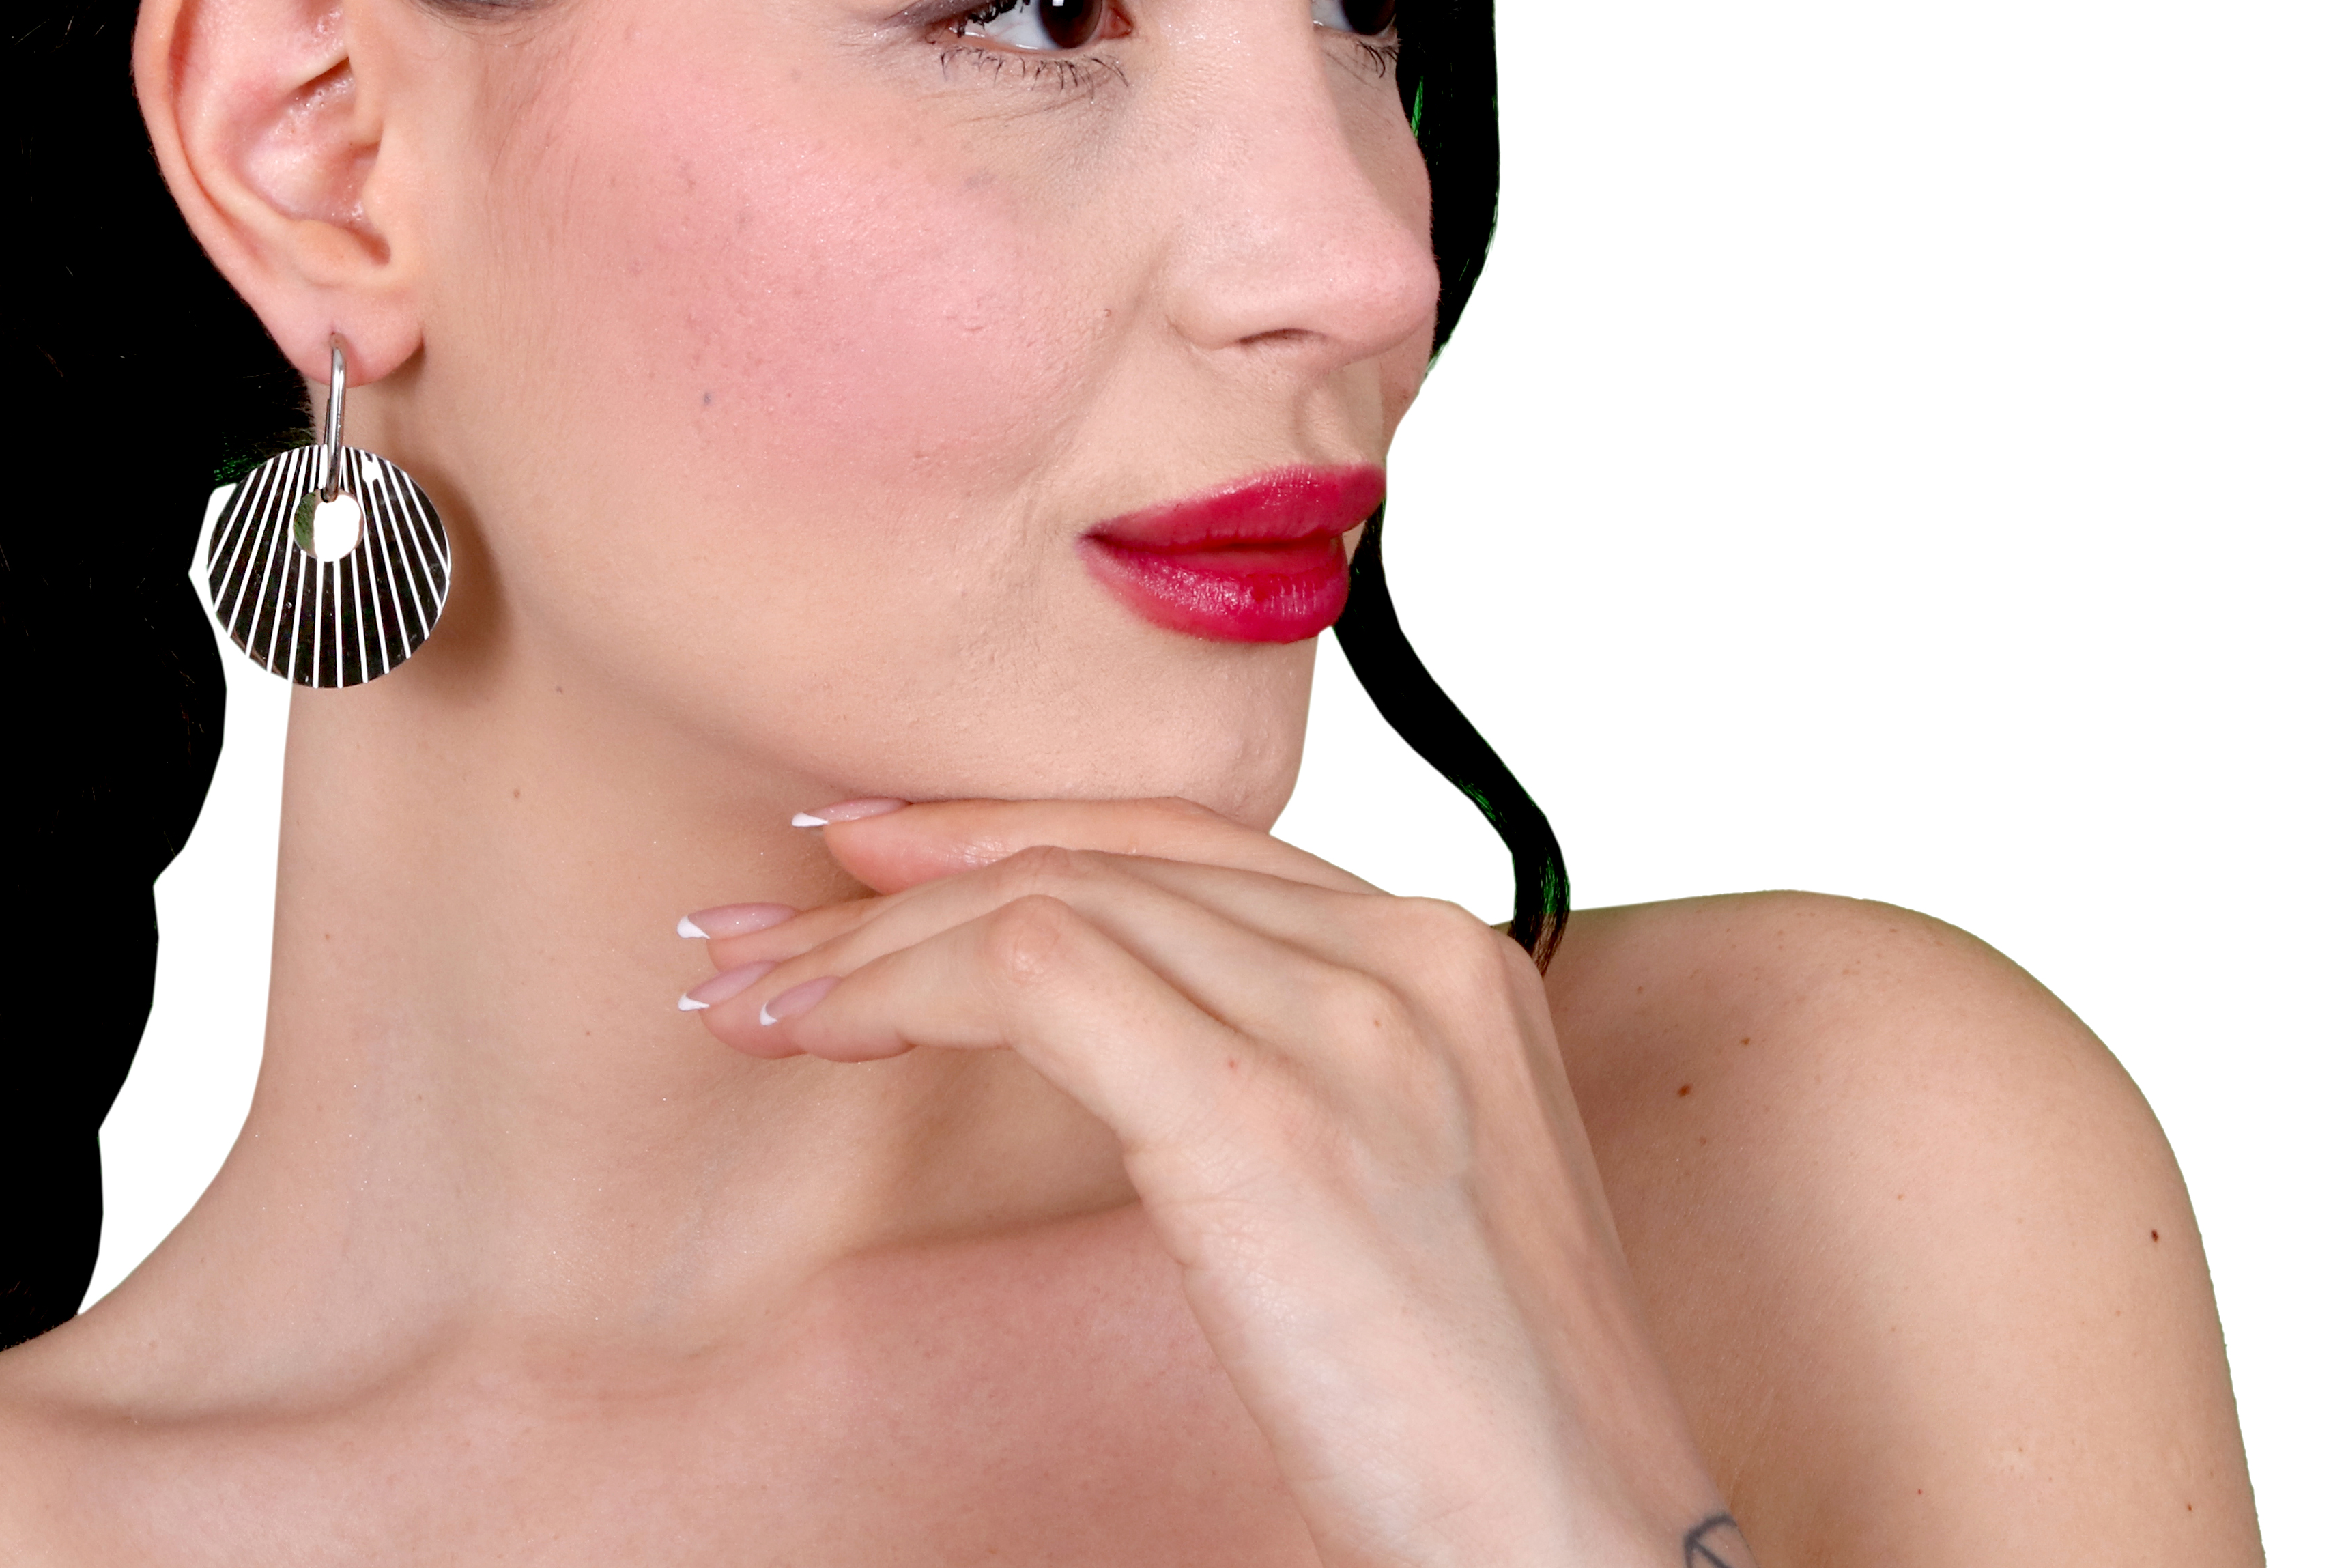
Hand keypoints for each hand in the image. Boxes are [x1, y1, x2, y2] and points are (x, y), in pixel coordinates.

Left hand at [679, 799, 1740, 1567]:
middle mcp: (1408, 951)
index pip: (1184, 838)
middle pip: (1103, 854)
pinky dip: (899, 988)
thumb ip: (1293, 1062)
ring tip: (749, 995)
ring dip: (868, 946)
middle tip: (759, 925)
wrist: (1582, 1543)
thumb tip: (1110, 1027)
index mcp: (1451, 958)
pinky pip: (1034, 974)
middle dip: (906, 879)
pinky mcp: (1264, 1110)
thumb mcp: (1400, 1184)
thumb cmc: (1480, 1412)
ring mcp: (1346, 1020)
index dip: (1009, 833)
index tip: (874, 861)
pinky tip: (818, 1031)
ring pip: (1047, 898)